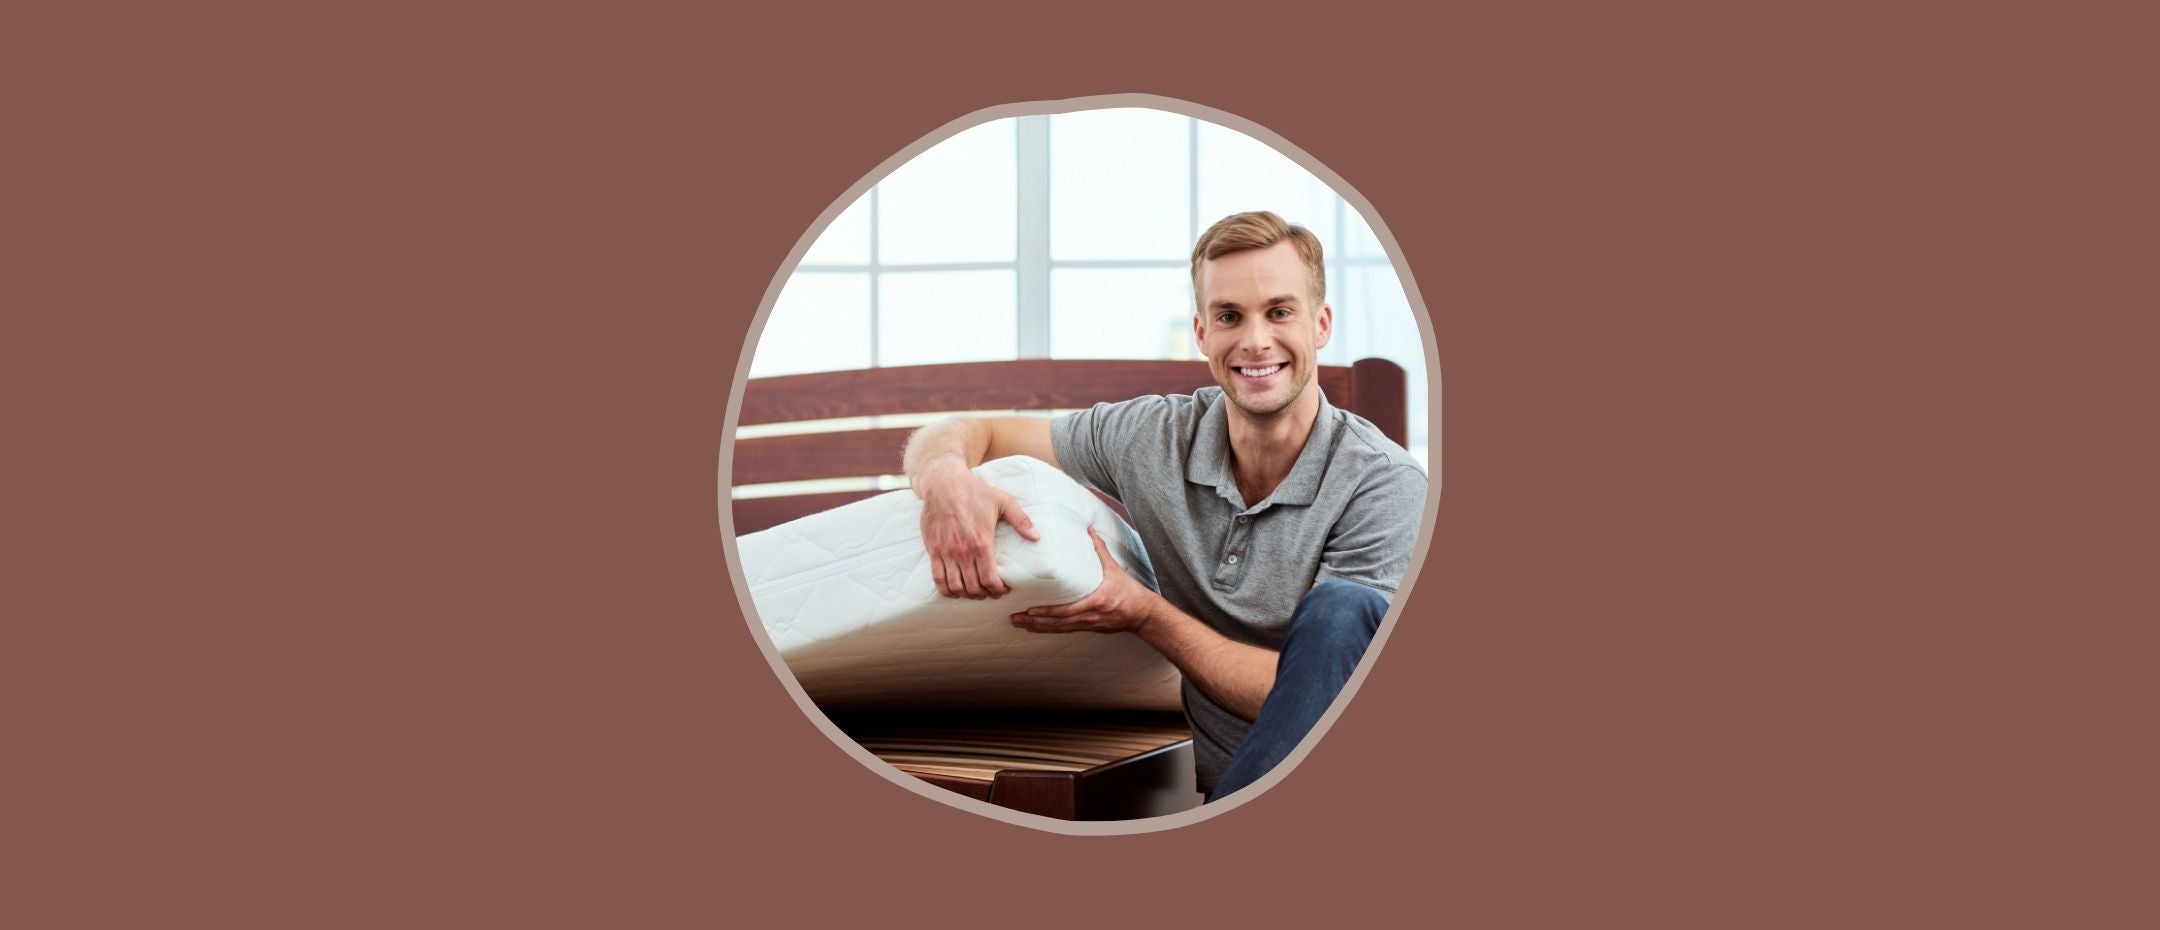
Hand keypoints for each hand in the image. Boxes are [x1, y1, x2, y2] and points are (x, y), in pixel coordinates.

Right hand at [917, 459, 1038, 598]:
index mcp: (981, 542)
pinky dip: (946, 590)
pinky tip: (954, 591)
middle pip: (974, 587)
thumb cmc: (975, 492)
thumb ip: (1021, 520)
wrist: (943, 484)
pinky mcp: (933, 550)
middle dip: (984, 594)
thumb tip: (1037, 537)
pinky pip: (937, 579)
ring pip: (956, 586)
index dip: (998, 590)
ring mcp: (946, 552)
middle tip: (991, 592)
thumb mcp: (1003, 501)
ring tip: (974, 592)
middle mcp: (962, 551)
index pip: (990, 579)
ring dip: (966, 595)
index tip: (1004, 589)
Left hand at [1011, 527, 1158, 633]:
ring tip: (1018, 624)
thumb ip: (1098, 548)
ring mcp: (1087, 625)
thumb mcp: (1114, 568)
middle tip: (1014, 619)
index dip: (1047, 613)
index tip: (1030, 611)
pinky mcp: (1087, 628)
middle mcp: (1088, 616)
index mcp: (1095, 601)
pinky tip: (1036, 628)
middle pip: (1057, 623)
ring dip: (1037, 628)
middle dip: (1034, 622)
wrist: (1141, 613)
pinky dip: (1048, 629)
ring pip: (1058, 629)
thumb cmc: (1128, 591)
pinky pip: (1064, 630)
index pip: (1067, 610)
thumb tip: (1087, 528)